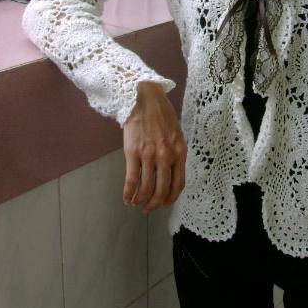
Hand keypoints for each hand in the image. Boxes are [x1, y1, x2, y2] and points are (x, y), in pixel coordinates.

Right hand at [122, 81, 186, 212]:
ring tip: (137, 204)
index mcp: (180, 152)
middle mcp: (166, 157)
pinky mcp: (133, 153)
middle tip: (149, 208)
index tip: (165, 203)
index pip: (179, 184)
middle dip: (155, 204)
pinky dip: (128, 193)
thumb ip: (176, 154)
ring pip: (146, 188)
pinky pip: (131, 180)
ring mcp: (149, 156)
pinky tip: (127, 198)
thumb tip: (171, 174)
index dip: (171, 198)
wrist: (144, 99)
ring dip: (141, 200)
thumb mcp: (176, 135)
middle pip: (162, 190)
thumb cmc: (161, 115)